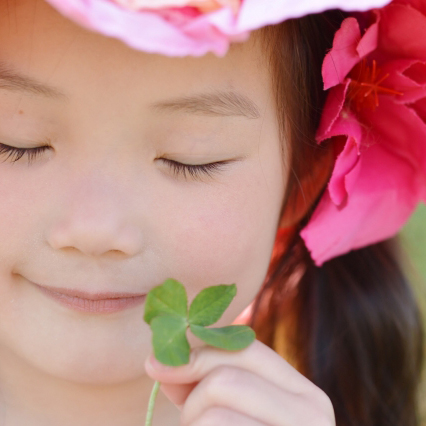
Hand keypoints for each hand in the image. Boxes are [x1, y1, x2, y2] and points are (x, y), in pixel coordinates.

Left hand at [144, 339, 335, 425]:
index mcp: (305, 396)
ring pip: (212, 415)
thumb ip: (203, 383)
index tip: (155, 365)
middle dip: (192, 403)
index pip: (246, 349)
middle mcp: (312, 418)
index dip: (197, 353)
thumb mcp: (233, 412)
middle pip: (224, 380)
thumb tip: (159, 362)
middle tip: (192, 424)